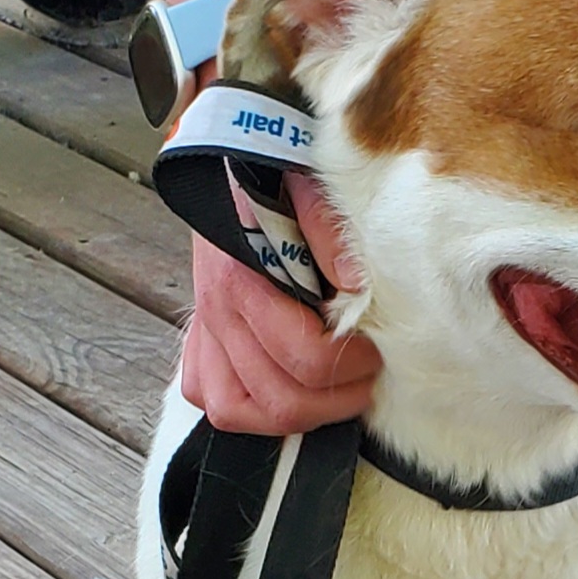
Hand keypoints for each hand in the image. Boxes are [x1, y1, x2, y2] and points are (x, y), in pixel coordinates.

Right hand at [180, 170, 381, 433]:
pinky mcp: (199, 340)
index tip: (378, 347)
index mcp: (242, 280)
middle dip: (337, 400)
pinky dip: (250, 408)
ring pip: (237, 412)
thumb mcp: (313, 189)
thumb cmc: (277, 178)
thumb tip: (359, 285)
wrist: (231, 162)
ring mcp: (204, 331)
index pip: (306, 358)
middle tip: (366, 375)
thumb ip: (334, 235)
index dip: (354, 365)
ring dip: (295, 416)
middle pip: (279, 401)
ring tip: (332, 392)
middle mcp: (216, 313)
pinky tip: (285, 386)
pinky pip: (212, 400)